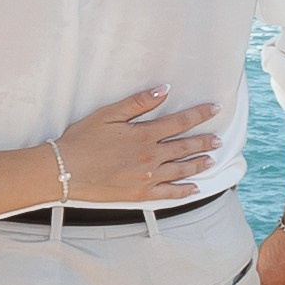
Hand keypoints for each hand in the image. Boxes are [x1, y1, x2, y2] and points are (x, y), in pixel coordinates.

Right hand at [55, 90, 218, 203]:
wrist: (64, 170)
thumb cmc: (82, 139)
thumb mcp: (108, 114)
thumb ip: (138, 102)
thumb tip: (164, 90)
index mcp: (144, 135)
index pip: (179, 122)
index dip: (199, 114)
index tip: (215, 109)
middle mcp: (150, 157)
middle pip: (184, 147)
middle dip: (204, 141)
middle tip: (219, 139)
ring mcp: (147, 178)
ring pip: (181, 170)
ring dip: (198, 163)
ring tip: (211, 159)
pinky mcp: (139, 194)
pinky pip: (168, 194)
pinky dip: (183, 190)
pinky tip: (194, 188)